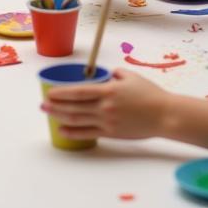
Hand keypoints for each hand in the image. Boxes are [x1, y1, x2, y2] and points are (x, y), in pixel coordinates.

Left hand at [43, 68, 169, 141]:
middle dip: (56, 105)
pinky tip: (63, 130)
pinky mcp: (111, 133)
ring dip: (61, 117)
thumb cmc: (149, 93)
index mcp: (108, 90)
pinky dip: (74, 132)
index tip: (50, 92)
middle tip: (42, 104)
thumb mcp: (129, 76)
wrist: (165, 115)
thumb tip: (103, 75)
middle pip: (74, 107)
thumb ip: (113, 74)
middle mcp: (105, 107)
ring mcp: (107, 122)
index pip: (79, 91)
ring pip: (78, 120)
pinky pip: (88, 133)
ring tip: (48, 114)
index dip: (62, 93)